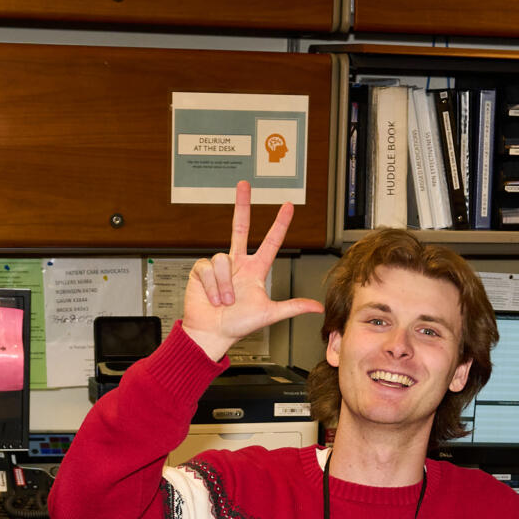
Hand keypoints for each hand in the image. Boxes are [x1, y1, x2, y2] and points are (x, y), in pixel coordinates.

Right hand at [183, 180, 322, 360]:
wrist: (212, 333)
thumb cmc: (237, 325)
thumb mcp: (269, 314)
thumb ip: (292, 307)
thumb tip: (317, 307)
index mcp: (255, 270)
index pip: (271, 242)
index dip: (279, 224)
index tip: (288, 207)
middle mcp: (238, 263)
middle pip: (240, 226)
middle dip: (242, 204)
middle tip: (244, 185)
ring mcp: (219, 266)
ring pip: (224, 259)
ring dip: (225, 285)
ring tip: (225, 301)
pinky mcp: (201, 270)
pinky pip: (208, 268)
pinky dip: (212, 286)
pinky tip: (212, 296)